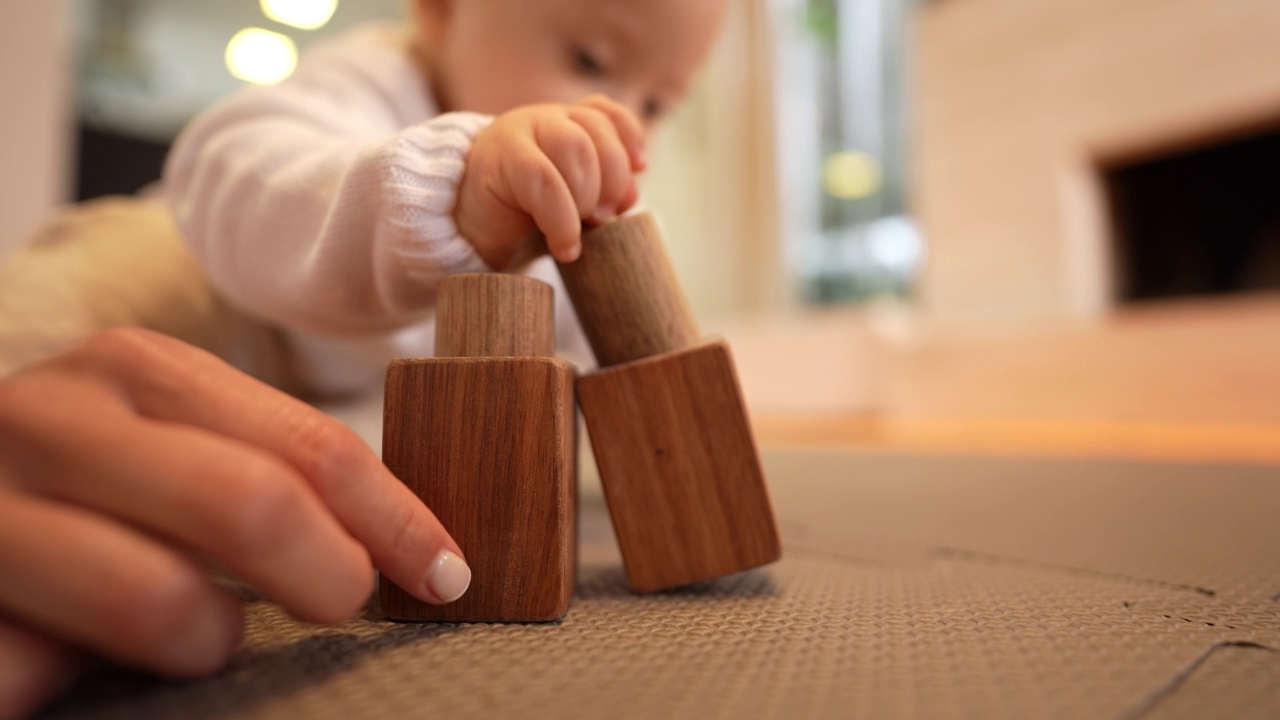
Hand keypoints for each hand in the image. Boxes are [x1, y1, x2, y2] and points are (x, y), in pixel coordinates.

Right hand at [0, 328, 467, 717]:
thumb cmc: (75, 477)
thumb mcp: (163, 438)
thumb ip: (257, 464)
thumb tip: (403, 544)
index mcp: (133, 369)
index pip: (308, 447)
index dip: (396, 519)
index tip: (446, 574)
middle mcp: (53, 422)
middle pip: (251, 505)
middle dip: (328, 575)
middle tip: (336, 603)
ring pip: (163, 604)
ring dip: (204, 642)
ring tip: (184, 631)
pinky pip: (50, 673)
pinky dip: (84, 679)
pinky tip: (72, 657)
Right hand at [455, 95, 646, 268]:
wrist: (466, 229)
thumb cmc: (524, 217)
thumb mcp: (573, 205)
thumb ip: (603, 195)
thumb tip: (631, 196)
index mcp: (565, 122)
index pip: (605, 111)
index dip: (629, 135)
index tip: (641, 167)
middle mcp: (544, 119)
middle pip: (595, 133)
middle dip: (610, 180)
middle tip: (603, 218)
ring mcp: (519, 132)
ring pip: (573, 148)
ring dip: (586, 196)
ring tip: (580, 230)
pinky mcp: (499, 158)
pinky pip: (544, 181)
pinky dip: (563, 220)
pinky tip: (565, 246)